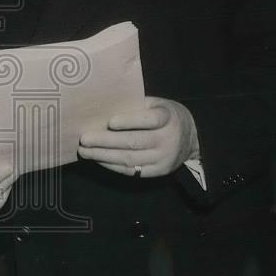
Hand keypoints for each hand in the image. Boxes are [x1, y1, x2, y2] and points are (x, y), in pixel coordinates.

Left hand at [78, 97, 197, 177]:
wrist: (191, 138)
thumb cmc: (165, 115)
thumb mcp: (156, 104)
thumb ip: (136, 105)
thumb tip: (104, 107)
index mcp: (168, 118)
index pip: (150, 120)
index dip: (130, 121)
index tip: (110, 122)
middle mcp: (168, 139)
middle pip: (134, 142)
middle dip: (106, 141)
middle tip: (84, 139)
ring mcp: (164, 158)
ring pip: (130, 159)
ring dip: (104, 156)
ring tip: (85, 151)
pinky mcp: (158, 171)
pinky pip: (132, 171)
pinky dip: (113, 166)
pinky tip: (98, 159)